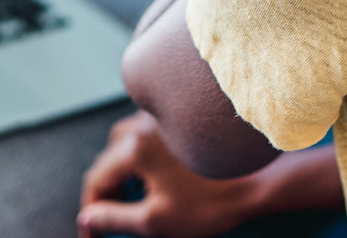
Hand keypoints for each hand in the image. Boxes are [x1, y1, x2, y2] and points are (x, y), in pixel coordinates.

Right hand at [77, 111, 263, 237]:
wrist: (259, 181)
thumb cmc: (211, 202)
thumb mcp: (155, 220)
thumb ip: (114, 218)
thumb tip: (87, 217)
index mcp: (135, 147)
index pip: (95, 180)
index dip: (90, 213)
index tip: (91, 236)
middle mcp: (144, 124)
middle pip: (107, 161)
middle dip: (103, 194)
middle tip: (107, 224)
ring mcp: (163, 119)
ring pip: (125, 147)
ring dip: (121, 175)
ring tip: (130, 202)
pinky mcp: (180, 122)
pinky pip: (145, 138)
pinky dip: (139, 160)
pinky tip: (152, 180)